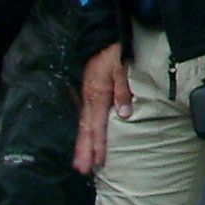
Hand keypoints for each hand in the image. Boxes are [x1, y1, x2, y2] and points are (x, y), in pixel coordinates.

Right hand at [73, 44, 129, 174]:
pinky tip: (86, 138)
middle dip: (84, 150)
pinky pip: (85, 116)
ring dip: (82, 143)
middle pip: (85, 129)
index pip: (97, 125)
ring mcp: (87, 95)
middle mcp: (89, 98)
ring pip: (83, 124)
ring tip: (80, 162)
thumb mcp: (122, 68)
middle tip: (82, 170)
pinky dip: (84, 130)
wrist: (104, 34)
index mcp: (97, 94)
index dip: (98, 145)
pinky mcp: (90, 91)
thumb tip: (124, 115)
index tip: (98, 162)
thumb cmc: (114, 50)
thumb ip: (123, 91)